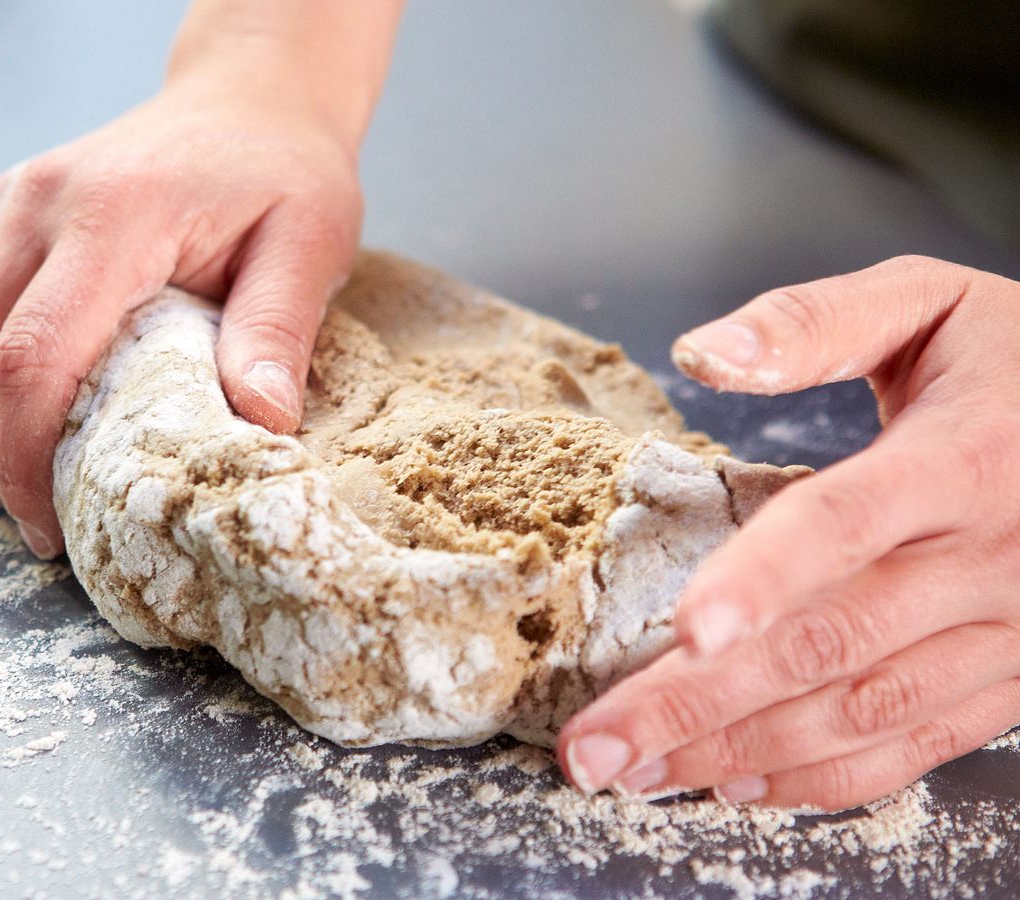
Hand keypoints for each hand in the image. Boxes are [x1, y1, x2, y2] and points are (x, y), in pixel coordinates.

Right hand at [0, 73, 361, 557]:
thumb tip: (261, 426)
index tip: (51, 524)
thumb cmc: (283, 176)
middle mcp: (34, 203)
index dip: (24, 456)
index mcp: (114, 216)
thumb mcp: (310, 245)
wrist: (248, 103)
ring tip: (5, 476)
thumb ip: (278, 331)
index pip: (32, 355)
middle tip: (38, 519)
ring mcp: (0, 202)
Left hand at [557, 255, 1019, 810]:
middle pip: (827, 645)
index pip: (844, 526)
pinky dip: (822, 777)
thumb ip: (814, 323)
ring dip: (739, 752)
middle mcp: (988, 559)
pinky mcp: (1011, 677)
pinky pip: (915, 745)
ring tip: (638, 773)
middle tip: (597, 748)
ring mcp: (1006, 631)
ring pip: (860, 712)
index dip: (762, 580)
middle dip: (699, 704)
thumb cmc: (1014, 359)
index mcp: (960, 459)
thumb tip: (698, 352)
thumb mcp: (926, 304)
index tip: (683, 633)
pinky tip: (739, 783)